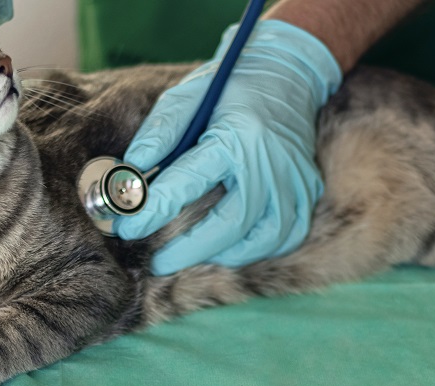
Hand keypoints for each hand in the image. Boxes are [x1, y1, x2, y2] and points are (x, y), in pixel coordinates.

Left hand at [114, 20, 341, 275]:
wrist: (287, 74)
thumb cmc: (228, 87)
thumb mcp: (186, 97)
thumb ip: (157, 134)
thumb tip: (129, 176)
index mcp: (236, 136)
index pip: (188, 183)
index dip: (153, 211)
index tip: (127, 228)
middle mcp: (270, 163)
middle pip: (229, 225)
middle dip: (187, 250)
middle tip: (156, 262)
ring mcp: (294, 181)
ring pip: (260, 240)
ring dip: (221, 254)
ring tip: (190, 254)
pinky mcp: (307, 191)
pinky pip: (283, 237)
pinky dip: (254, 249)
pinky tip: (228, 246)